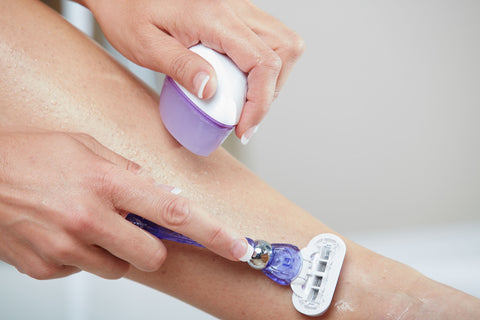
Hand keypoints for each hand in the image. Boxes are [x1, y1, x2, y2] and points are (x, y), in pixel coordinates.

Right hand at [0, 130, 248, 279]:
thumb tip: (162, 195)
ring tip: (88, 223)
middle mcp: (89, 218)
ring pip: (119, 267)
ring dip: (114, 250)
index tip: (238, 248)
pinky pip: (82, 270)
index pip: (175, 214)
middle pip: (152, 256)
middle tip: (132, 226)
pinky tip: (62, 230)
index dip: (213, 234)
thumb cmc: (32, 154)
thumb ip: (129, 172)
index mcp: (107, 182)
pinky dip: (82, 255)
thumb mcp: (87, 147)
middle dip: (151, 246)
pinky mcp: (45, 266)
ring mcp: (65, 247)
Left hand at [81, 0, 304, 141]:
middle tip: (247, 115)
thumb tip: (210, 91)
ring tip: (246, 100)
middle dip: (273, 90)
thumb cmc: (127, 11)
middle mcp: (234, 7)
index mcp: (214, 16)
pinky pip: (265, 39)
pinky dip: (262, 65)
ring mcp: (238, 8)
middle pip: (285, 48)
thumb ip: (180, 67)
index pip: (262, 61)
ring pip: (282, 42)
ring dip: (272, 77)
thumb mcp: (145, 44)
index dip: (261, 102)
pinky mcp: (235, 13)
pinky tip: (239, 80)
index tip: (244, 128)